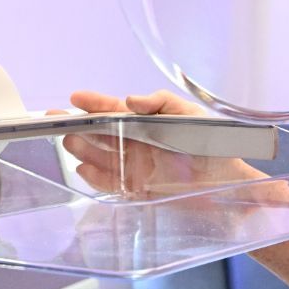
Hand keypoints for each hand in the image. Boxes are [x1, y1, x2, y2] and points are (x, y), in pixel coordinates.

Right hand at [57, 90, 254, 195]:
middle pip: (99, 133)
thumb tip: (131, 99)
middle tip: (61, 122)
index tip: (76, 98)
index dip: (94, 103)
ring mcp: (133, 166)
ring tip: (70, 143)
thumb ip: (160, 103)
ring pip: (99, 156)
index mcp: (145, 122)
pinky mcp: (136, 189)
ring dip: (83, 150)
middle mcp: (135, 143)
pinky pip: (109, 183)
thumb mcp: (189, 114)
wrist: (227, 182)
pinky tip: (83, 169)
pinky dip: (95, 177)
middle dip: (79, 126)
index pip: (113, 109)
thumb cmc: (213, 144)